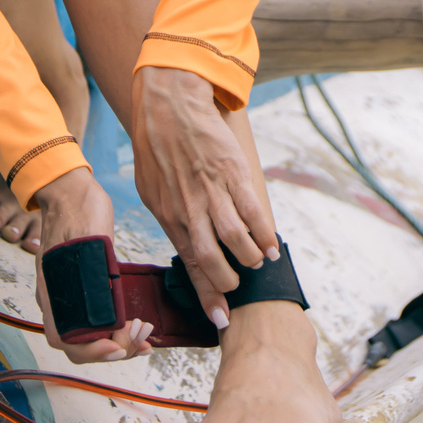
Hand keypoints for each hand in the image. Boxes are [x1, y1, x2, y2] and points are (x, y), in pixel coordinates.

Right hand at [26, 166, 152, 363]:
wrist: (69, 189)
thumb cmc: (79, 207)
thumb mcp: (92, 237)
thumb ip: (96, 270)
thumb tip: (109, 307)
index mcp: (52, 290)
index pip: (66, 340)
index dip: (93, 351)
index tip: (119, 345)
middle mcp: (56, 299)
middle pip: (80, 346)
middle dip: (114, 349)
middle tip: (143, 339)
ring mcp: (67, 295)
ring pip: (89, 337)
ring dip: (119, 342)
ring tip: (145, 334)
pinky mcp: (80, 290)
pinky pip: (95, 321)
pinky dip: (116, 330)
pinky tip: (137, 326)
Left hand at [128, 66, 279, 328]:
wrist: (170, 103)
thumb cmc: (158, 146)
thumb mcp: (152, 188)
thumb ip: (171, 216)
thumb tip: (186, 242)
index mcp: (168, 215)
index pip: (189, 265)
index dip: (206, 296)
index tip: (220, 319)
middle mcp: (189, 209)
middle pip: (211, 260)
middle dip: (227, 284)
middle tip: (238, 291)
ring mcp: (212, 192)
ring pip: (235, 240)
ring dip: (248, 258)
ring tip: (255, 263)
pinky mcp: (233, 173)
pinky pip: (252, 212)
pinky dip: (264, 234)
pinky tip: (270, 246)